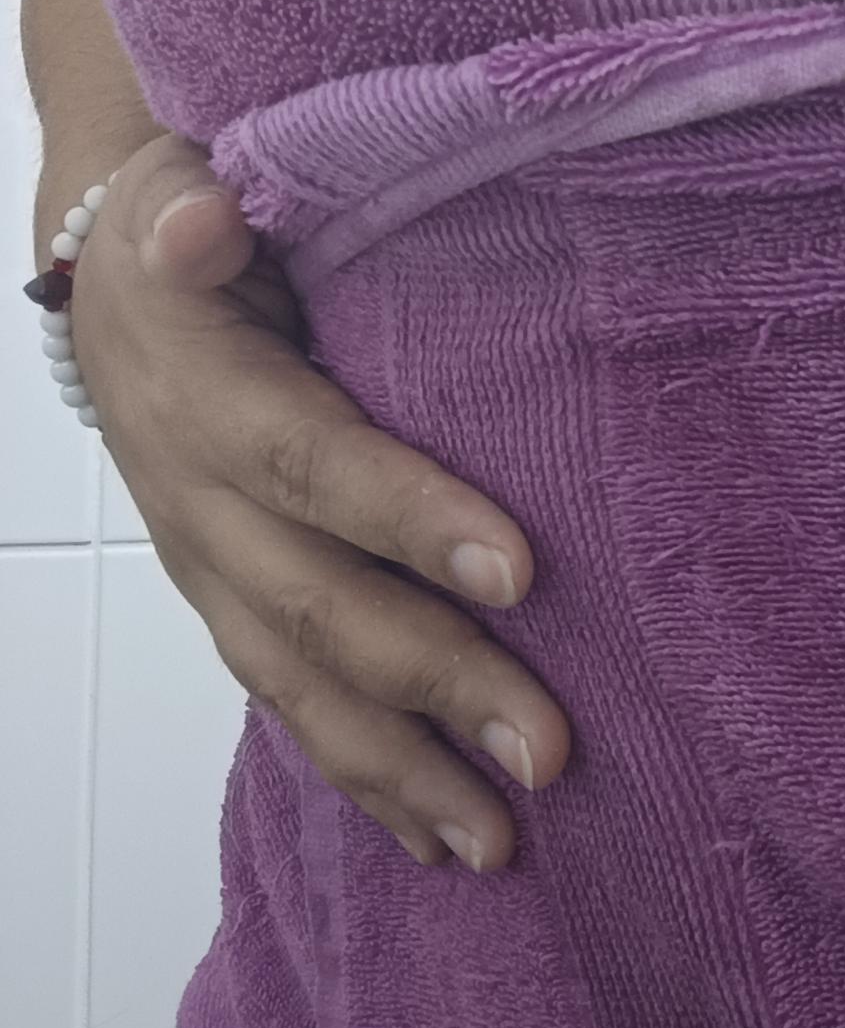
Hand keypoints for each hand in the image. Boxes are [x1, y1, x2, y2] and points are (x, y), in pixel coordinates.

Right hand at [59, 132, 570, 870]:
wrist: (110, 292)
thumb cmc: (187, 230)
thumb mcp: (181, 186)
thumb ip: (198, 208)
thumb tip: (200, 217)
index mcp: (208, 396)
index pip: (316, 463)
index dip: (409, 516)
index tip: (520, 567)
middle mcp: (203, 505)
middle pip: (324, 607)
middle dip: (440, 683)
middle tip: (551, 749)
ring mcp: (215, 574)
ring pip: (305, 688)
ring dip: (405, 769)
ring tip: (502, 841)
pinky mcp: (236, 612)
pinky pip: (295, 706)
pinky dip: (366, 781)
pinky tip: (441, 840)